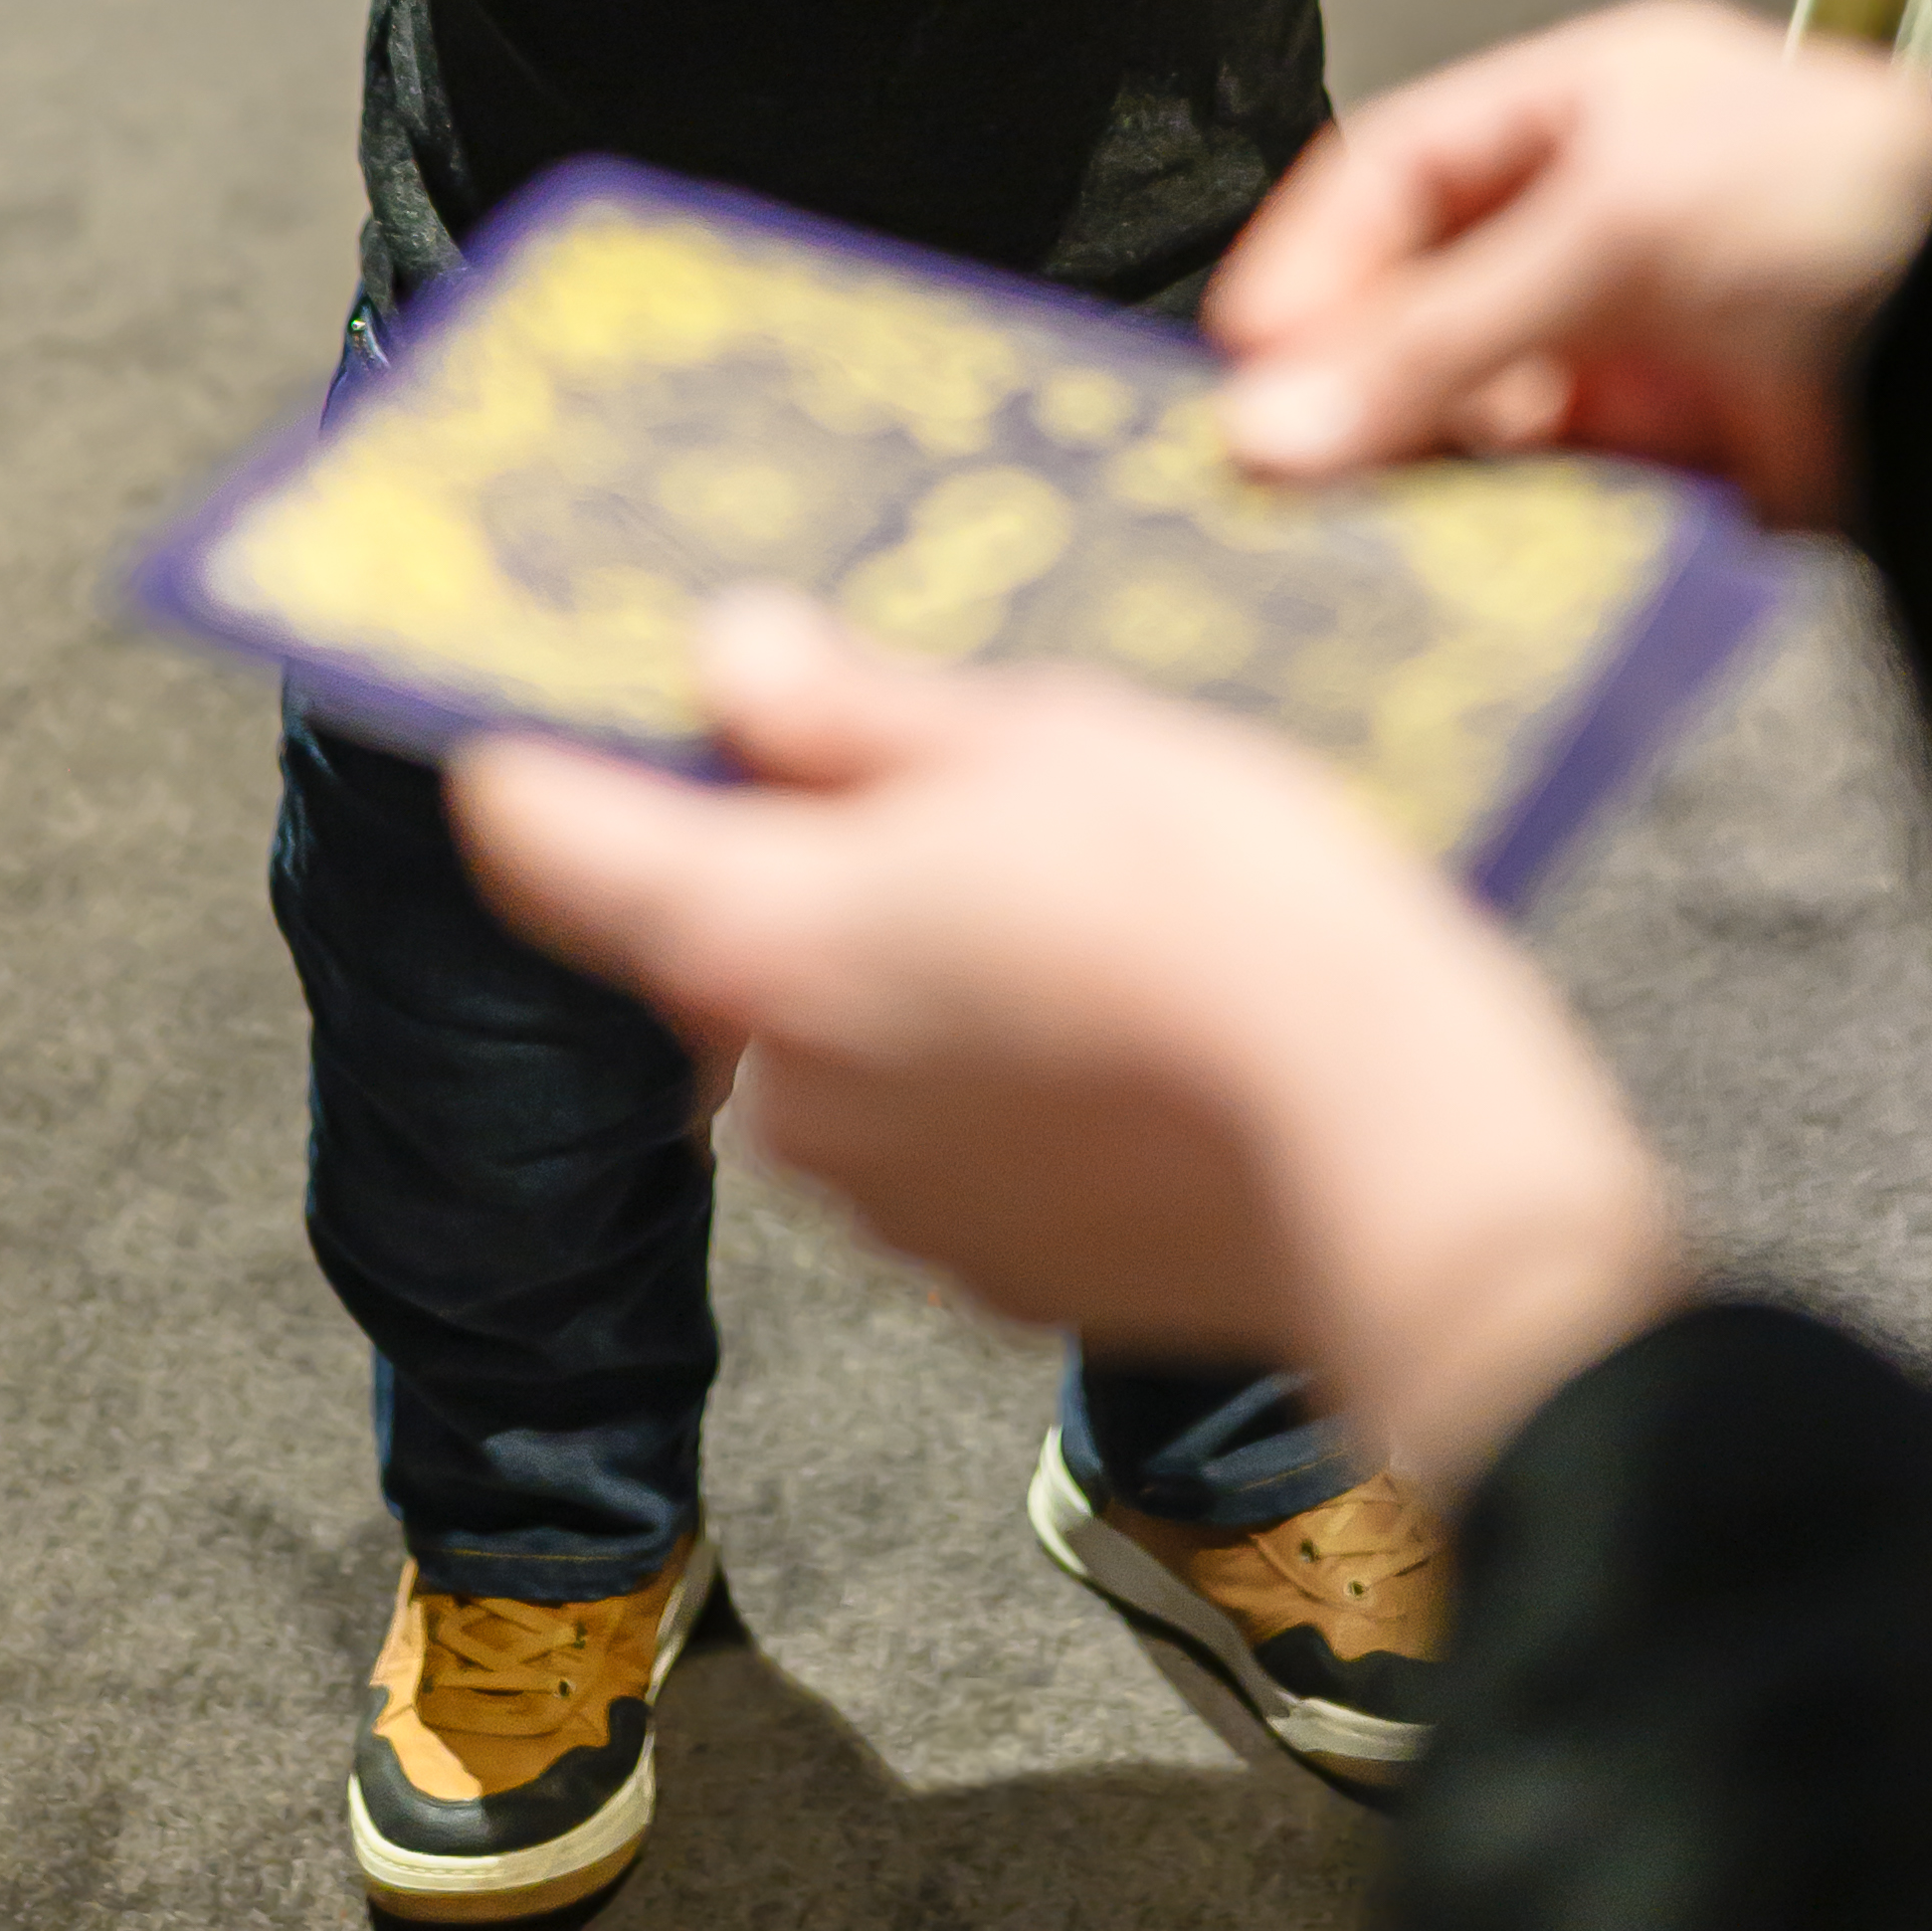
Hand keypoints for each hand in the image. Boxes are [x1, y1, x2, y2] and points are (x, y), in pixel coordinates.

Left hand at [454, 595, 1685, 1496]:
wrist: (1396, 1159)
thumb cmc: (1230, 920)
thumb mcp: (1044, 736)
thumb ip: (856, 709)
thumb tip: (733, 659)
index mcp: (761, 938)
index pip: (544, 841)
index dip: (535, 757)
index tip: (542, 701)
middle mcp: (787, 1093)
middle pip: (714, 937)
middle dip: (796, 854)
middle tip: (949, 767)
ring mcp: (886, 1204)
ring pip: (837, 1036)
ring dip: (908, 961)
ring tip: (1084, 890)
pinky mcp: (988, 1271)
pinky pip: (941, 1134)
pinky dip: (995, 1069)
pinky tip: (1124, 1011)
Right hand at [1209, 0, 1931, 527]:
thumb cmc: (1877, 199)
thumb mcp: (1625, 229)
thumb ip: (1442, 334)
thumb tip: (1270, 423)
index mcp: (1593, 123)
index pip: (1397, 185)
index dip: (1312, 270)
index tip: (1239, 372)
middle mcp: (1616, 242)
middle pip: (1430, 329)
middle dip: (1352, 405)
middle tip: (1268, 492)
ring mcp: (1661, 371)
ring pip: (1487, 449)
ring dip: (1423, 502)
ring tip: (1354, 560)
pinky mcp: (1704, 498)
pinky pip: (1569, 537)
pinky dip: (1514, 570)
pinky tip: (1467, 600)